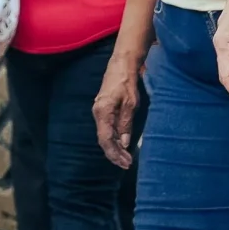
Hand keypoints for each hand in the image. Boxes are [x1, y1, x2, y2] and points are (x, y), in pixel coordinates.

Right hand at [91, 47, 144, 168]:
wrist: (121, 65)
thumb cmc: (126, 82)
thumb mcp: (130, 103)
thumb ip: (126, 124)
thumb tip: (125, 143)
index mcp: (103, 112)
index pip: (105, 139)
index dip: (115, 153)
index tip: (126, 162)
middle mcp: (98, 114)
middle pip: (104, 140)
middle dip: (115, 154)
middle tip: (128, 164)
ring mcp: (99, 112)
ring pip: (105, 136)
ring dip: (115, 148)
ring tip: (126, 158)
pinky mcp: (104, 110)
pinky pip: (107, 129)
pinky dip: (115, 139)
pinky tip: (123, 145)